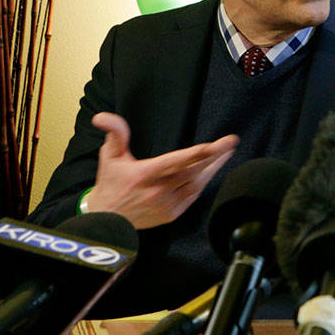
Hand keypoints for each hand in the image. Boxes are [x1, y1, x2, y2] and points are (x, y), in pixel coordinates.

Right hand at [84, 112, 237, 228]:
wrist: (108, 218)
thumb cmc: (111, 183)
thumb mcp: (110, 156)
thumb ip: (115, 134)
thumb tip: (103, 116)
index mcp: (144, 175)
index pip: (176, 162)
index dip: (197, 153)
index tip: (214, 145)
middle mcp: (158, 191)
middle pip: (193, 171)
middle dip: (215, 155)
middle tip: (231, 141)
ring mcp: (167, 204)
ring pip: (198, 184)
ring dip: (215, 167)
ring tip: (228, 152)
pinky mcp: (173, 213)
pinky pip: (195, 195)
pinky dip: (205, 181)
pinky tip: (213, 169)